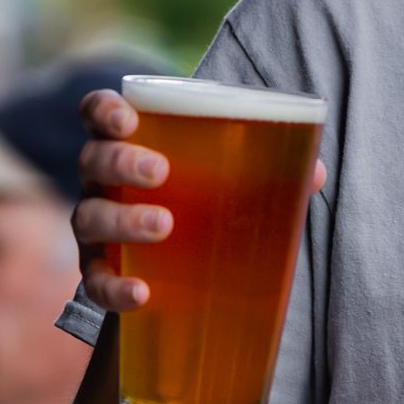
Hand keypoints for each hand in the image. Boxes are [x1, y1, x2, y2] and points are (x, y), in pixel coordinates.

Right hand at [71, 87, 326, 316]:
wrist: (182, 281)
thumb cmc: (206, 210)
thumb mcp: (235, 187)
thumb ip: (269, 175)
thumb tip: (314, 172)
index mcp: (129, 145)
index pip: (98, 114)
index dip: (103, 110)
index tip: (126, 119)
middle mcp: (102, 182)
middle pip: (93, 160)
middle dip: (120, 161)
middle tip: (160, 171)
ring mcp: (96, 228)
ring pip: (89, 217)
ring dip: (123, 219)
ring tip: (165, 225)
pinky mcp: (101, 273)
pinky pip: (94, 282)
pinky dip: (114, 287)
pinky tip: (142, 293)